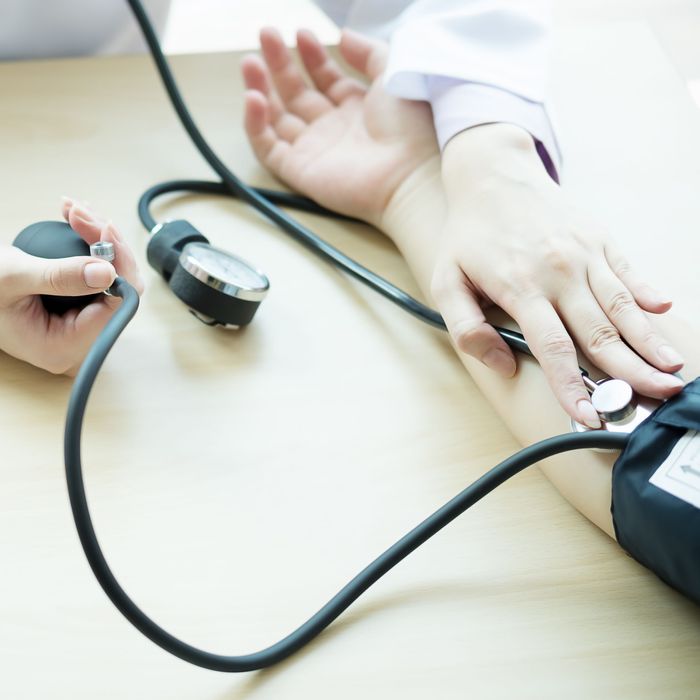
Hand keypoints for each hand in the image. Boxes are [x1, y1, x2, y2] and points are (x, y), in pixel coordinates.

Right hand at [0, 199, 143, 374]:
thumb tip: (108, 273)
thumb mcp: (13, 278)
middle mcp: (79, 341)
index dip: (119, 266)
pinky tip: (77, 220)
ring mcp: (80, 324)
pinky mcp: (79, 308)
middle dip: (107, 244)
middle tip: (81, 212)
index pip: (117, 307)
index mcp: (65, 346)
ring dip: (99, 239)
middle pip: (120, 290)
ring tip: (75, 209)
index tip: (104, 229)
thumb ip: (60, 277)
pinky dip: (91, 245)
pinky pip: (99, 276)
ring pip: (112, 278)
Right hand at [241, 27, 438, 225]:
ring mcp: (315, 150)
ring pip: (276, 118)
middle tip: (266, 34)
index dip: (312, 56)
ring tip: (250, 62)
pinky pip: (267, 147)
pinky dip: (254, 124)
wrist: (408, 175)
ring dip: (260, 88)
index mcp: (357, 108)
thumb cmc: (409, 128)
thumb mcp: (393, 74)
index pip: (325, 78)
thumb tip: (343, 35)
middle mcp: (333, 129)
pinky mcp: (299, 170)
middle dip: (279, 64)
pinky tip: (253, 97)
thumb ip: (368, 52)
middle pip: (296, 93)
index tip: (301, 33)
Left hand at [431, 124, 683, 427]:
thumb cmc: (468, 236)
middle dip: (631, 371)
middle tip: (658, 398)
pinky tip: (664, 312)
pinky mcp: (599, 239)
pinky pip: (627, 271)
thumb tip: (503, 364)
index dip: (573, 387)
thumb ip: (467, 328)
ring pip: (622, 306)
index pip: (553, 348)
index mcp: (521, 287)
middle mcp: (559, 272)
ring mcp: (583, 254)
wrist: (492, 175)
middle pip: (600, 333)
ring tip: (672, 368)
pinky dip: (647, 293)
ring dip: (648, 340)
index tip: (590, 416)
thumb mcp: (446, 281)